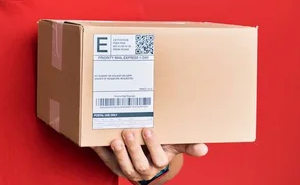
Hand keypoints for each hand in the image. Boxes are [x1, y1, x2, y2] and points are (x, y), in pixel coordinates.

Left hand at [92, 128, 207, 182]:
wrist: (144, 158)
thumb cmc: (159, 148)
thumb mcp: (172, 144)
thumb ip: (187, 145)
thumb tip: (204, 149)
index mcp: (160, 163)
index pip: (159, 158)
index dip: (153, 146)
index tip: (148, 130)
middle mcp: (145, 170)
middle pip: (140, 164)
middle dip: (134, 148)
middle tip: (129, 131)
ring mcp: (128, 169)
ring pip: (125, 166)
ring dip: (120, 153)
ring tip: (115, 139)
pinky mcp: (113, 165)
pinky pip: (106, 160)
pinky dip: (100, 151)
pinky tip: (96, 141)